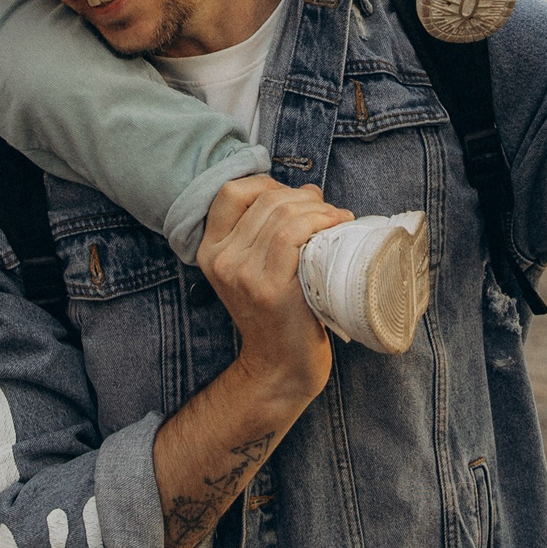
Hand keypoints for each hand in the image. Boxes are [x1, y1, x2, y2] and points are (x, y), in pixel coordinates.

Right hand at [195, 177, 348, 403]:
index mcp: (209, 250)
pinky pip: (293, 234)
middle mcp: (220, 259)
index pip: (230, 191)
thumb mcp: (255, 267)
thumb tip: (308, 189)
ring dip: (318, 208)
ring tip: (336, 218)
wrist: (281, 364)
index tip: (294, 198)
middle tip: (326, 210)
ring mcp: (242, 273)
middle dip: (302, 196)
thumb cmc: (278, 311)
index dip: (267, 183)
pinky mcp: (270, 287)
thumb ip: (267, 228)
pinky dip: (321, 221)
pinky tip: (338, 226)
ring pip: (283, 213)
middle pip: (264, 198)